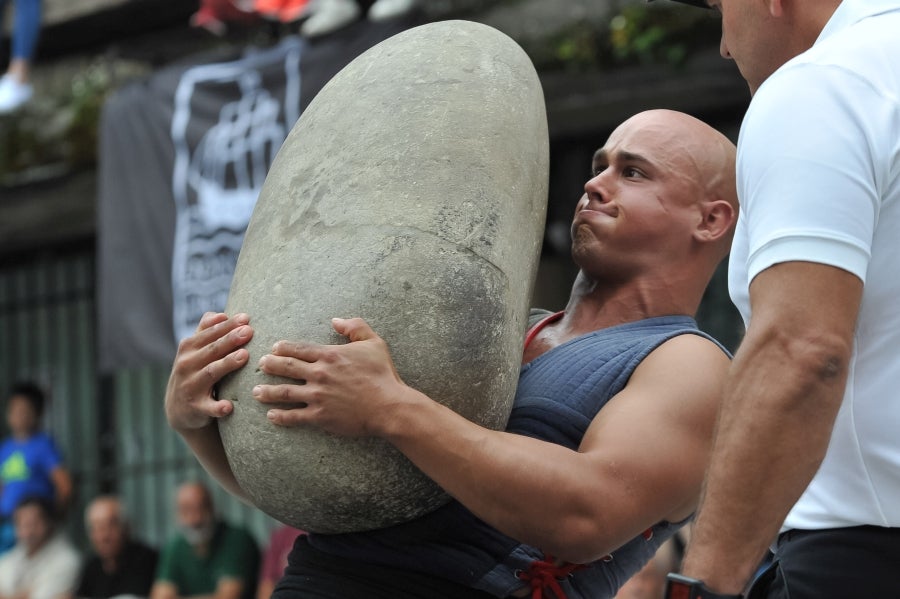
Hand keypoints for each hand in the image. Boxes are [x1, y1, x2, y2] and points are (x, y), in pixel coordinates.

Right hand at [165, 312, 253, 431]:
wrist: (178, 408)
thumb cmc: (194, 372)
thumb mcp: (194, 351)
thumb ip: (205, 331)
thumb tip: (220, 314)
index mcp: (188, 348)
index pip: (210, 333)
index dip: (227, 325)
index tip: (246, 318)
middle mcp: (186, 365)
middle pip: (212, 350)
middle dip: (230, 339)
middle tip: (248, 331)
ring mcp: (190, 386)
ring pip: (211, 373)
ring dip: (227, 364)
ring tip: (244, 356)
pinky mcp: (195, 407)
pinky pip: (208, 407)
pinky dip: (218, 407)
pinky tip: (229, 406)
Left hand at [254, 317, 408, 436]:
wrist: (389, 406)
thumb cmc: (384, 374)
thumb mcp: (375, 343)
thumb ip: (355, 327)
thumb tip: (335, 320)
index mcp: (330, 355)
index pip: (299, 349)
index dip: (284, 348)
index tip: (274, 348)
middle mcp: (319, 374)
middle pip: (286, 367)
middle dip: (270, 365)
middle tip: (260, 365)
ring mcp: (317, 396)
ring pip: (284, 392)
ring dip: (268, 391)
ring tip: (256, 392)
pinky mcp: (320, 416)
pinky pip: (294, 416)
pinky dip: (281, 417)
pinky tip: (271, 416)